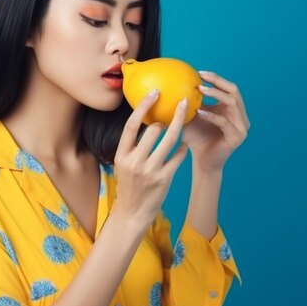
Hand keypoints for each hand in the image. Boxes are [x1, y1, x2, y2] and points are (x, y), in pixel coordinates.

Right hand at [113, 90, 188, 228]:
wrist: (132, 213)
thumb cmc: (130, 185)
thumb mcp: (124, 164)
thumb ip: (133, 145)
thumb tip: (146, 121)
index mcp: (122, 155)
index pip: (132, 125)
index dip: (143, 106)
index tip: (155, 92)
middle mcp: (134, 161)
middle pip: (153, 130)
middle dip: (164, 121)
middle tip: (170, 116)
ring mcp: (150, 171)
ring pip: (169, 141)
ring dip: (177, 128)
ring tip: (182, 120)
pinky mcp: (164, 180)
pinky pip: (178, 157)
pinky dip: (182, 148)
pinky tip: (184, 145)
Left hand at [182, 71, 250, 174]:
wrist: (202, 162)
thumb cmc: (196, 139)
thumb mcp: (192, 116)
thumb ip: (191, 102)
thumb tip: (177, 82)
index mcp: (233, 109)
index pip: (228, 87)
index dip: (216, 78)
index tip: (199, 73)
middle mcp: (241, 116)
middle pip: (234, 91)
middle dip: (218, 82)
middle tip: (201, 78)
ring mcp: (242, 126)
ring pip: (232, 103)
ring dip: (216, 94)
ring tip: (200, 90)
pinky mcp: (237, 137)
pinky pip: (225, 122)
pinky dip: (211, 115)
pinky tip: (199, 112)